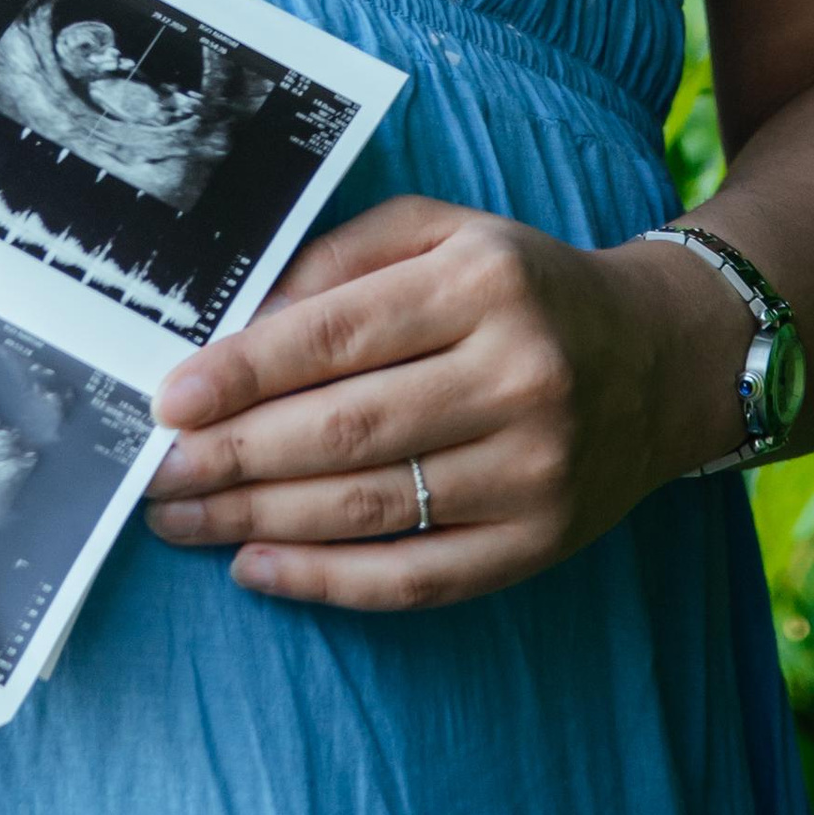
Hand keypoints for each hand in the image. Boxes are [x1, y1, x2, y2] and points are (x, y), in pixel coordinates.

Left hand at [141, 196, 750, 608]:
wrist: (660, 359)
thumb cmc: (522, 286)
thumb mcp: (443, 233)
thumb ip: (341, 258)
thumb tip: (243, 322)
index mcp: (483, 286)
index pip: (338, 336)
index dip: (244, 372)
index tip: (169, 399)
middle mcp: (515, 378)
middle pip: (344, 431)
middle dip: (233, 456)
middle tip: (154, 471)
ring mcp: (532, 471)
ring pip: (370, 509)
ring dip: (257, 520)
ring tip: (182, 518)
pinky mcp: (538, 543)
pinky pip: (415, 577)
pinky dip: (326, 581)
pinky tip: (256, 566)